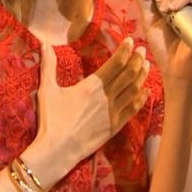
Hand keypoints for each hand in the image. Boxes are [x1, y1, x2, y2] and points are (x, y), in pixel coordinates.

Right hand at [30, 38, 149, 179]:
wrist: (57, 150)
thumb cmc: (51, 119)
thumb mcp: (47, 89)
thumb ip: (48, 65)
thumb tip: (44, 43)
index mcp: (92, 85)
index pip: (115, 63)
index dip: (125, 51)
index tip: (131, 41)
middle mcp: (107, 97)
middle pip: (128, 74)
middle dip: (137, 60)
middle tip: (143, 50)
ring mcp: (113, 112)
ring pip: (134, 90)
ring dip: (142, 76)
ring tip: (148, 66)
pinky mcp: (115, 127)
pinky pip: (133, 110)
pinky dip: (142, 99)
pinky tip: (147, 91)